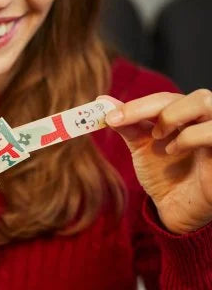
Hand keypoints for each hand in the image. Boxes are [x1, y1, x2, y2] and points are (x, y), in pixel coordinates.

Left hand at [100, 89, 211, 234]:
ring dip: (174, 116)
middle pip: (191, 95)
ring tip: (156, 137)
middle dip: (154, 106)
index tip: (109, 117)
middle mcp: (205, 121)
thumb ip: (127, 123)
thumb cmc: (163, 175)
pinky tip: (173, 150)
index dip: (137, 104)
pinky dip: (191, 136)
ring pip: (206, 103)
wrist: (176, 210)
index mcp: (186, 116)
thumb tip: (103, 100)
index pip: (166, 98)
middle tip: (128, 123)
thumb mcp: (141, 146)